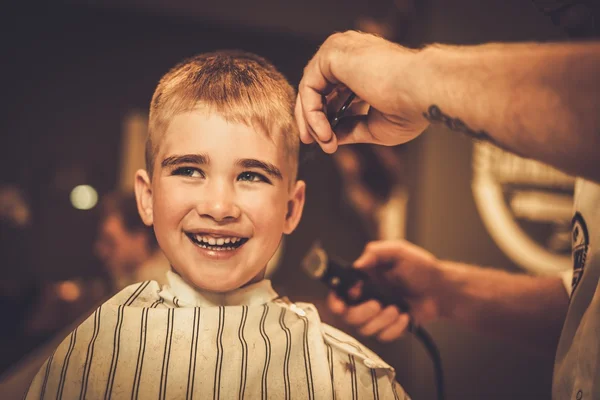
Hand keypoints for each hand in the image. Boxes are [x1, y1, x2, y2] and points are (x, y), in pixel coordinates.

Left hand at [296, 31, 429, 153]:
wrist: (421, 93)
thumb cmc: (410, 109)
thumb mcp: (374, 127)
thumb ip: (350, 129)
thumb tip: (329, 138)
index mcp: (363, 66)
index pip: (333, 91)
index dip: (325, 118)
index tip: (326, 142)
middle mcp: (350, 54)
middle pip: (318, 88)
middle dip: (312, 119)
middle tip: (312, 142)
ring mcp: (341, 50)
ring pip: (310, 87)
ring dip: (311, 119)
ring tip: (324, 141)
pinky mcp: (332, 54)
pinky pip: (309, 86)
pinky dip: (311, 112)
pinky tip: (324, 132)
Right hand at [328, 240, 444, 341]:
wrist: (441, 288)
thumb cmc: (421, 268)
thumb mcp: (398, 251)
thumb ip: (375, 252)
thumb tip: (357, 265)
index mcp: (363, 279)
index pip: (339, 293)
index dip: (336, 300)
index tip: (342, 303)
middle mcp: (366, 298)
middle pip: (348, 316)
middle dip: (361, 313)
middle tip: (377, 304)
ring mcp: (377, 315)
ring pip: (365, 329)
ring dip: (382, 320)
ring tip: (397, 309)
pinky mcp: (389, 328)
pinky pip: (383, 336)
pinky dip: (395, 328)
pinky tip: (404, 315)